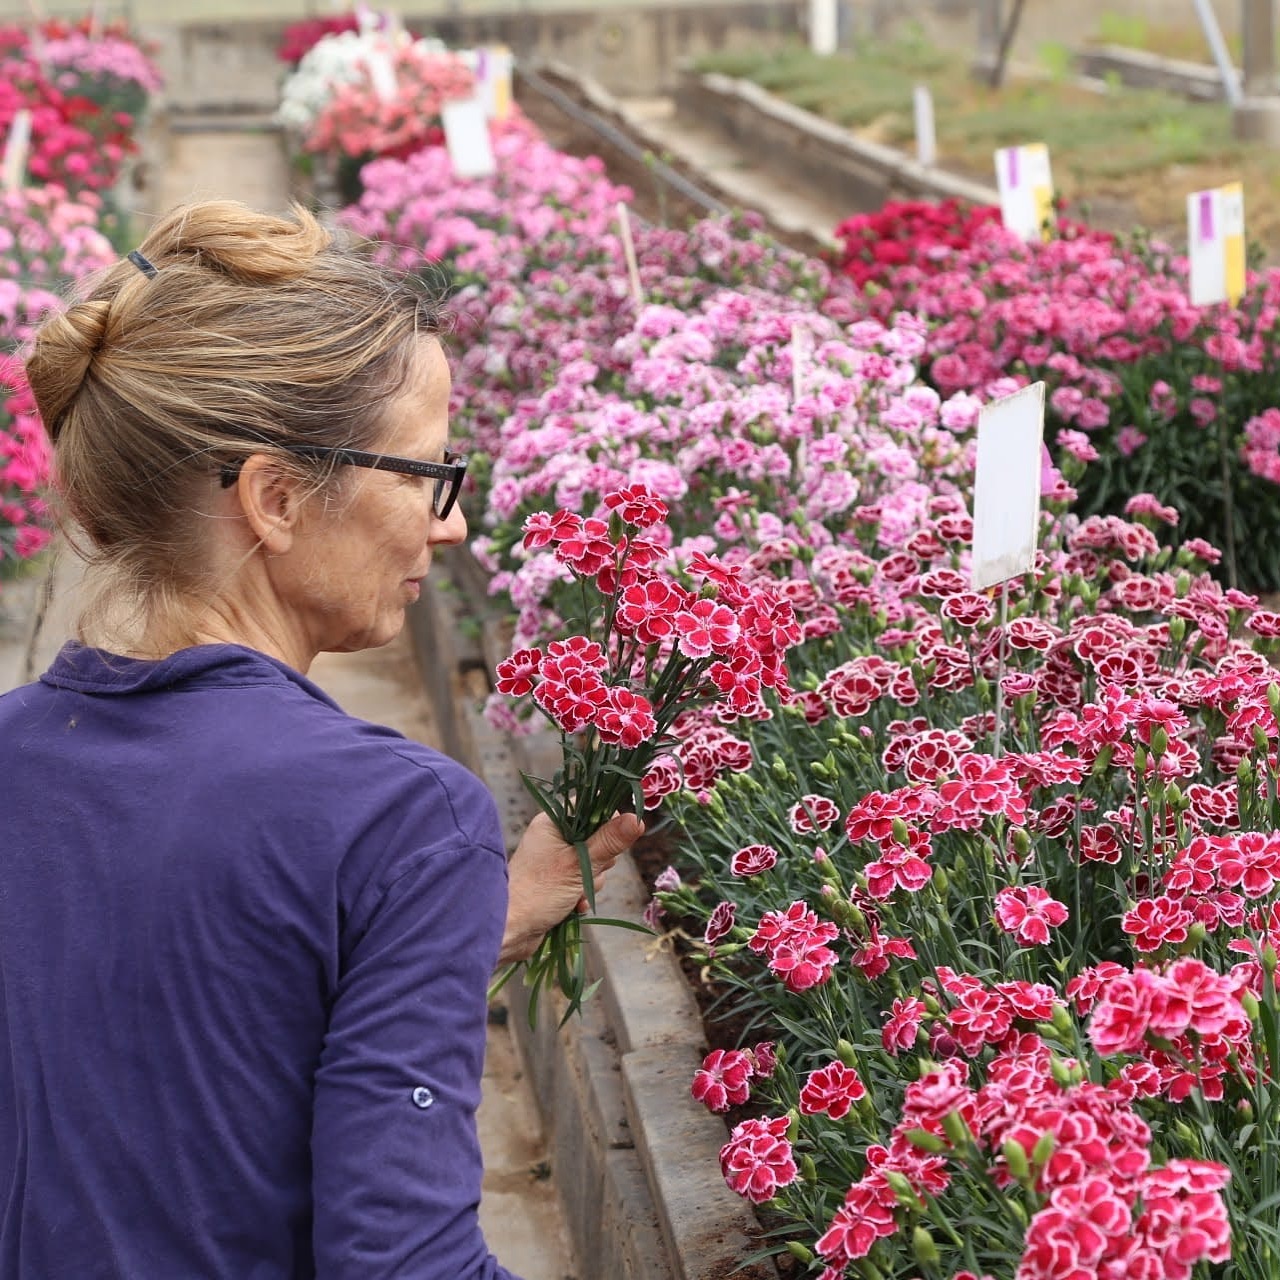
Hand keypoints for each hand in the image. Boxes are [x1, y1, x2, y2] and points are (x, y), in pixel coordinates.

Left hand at [498, 811, 643, 966]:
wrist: (509, 930)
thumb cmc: (538, 893)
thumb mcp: (580, 864)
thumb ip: (610, 841)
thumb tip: (636, 819)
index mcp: (553, 822)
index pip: (590, 807)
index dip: (607, 823)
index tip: (613, 841)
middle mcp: (552, 837)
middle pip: (597, 837)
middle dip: (600, 861)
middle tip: (588, 872)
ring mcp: (553, 859)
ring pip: (592, 862)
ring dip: (591, 881)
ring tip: (576, 894)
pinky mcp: (555, 881)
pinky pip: (581, 880)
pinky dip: (582, 893)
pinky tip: (575, 905)